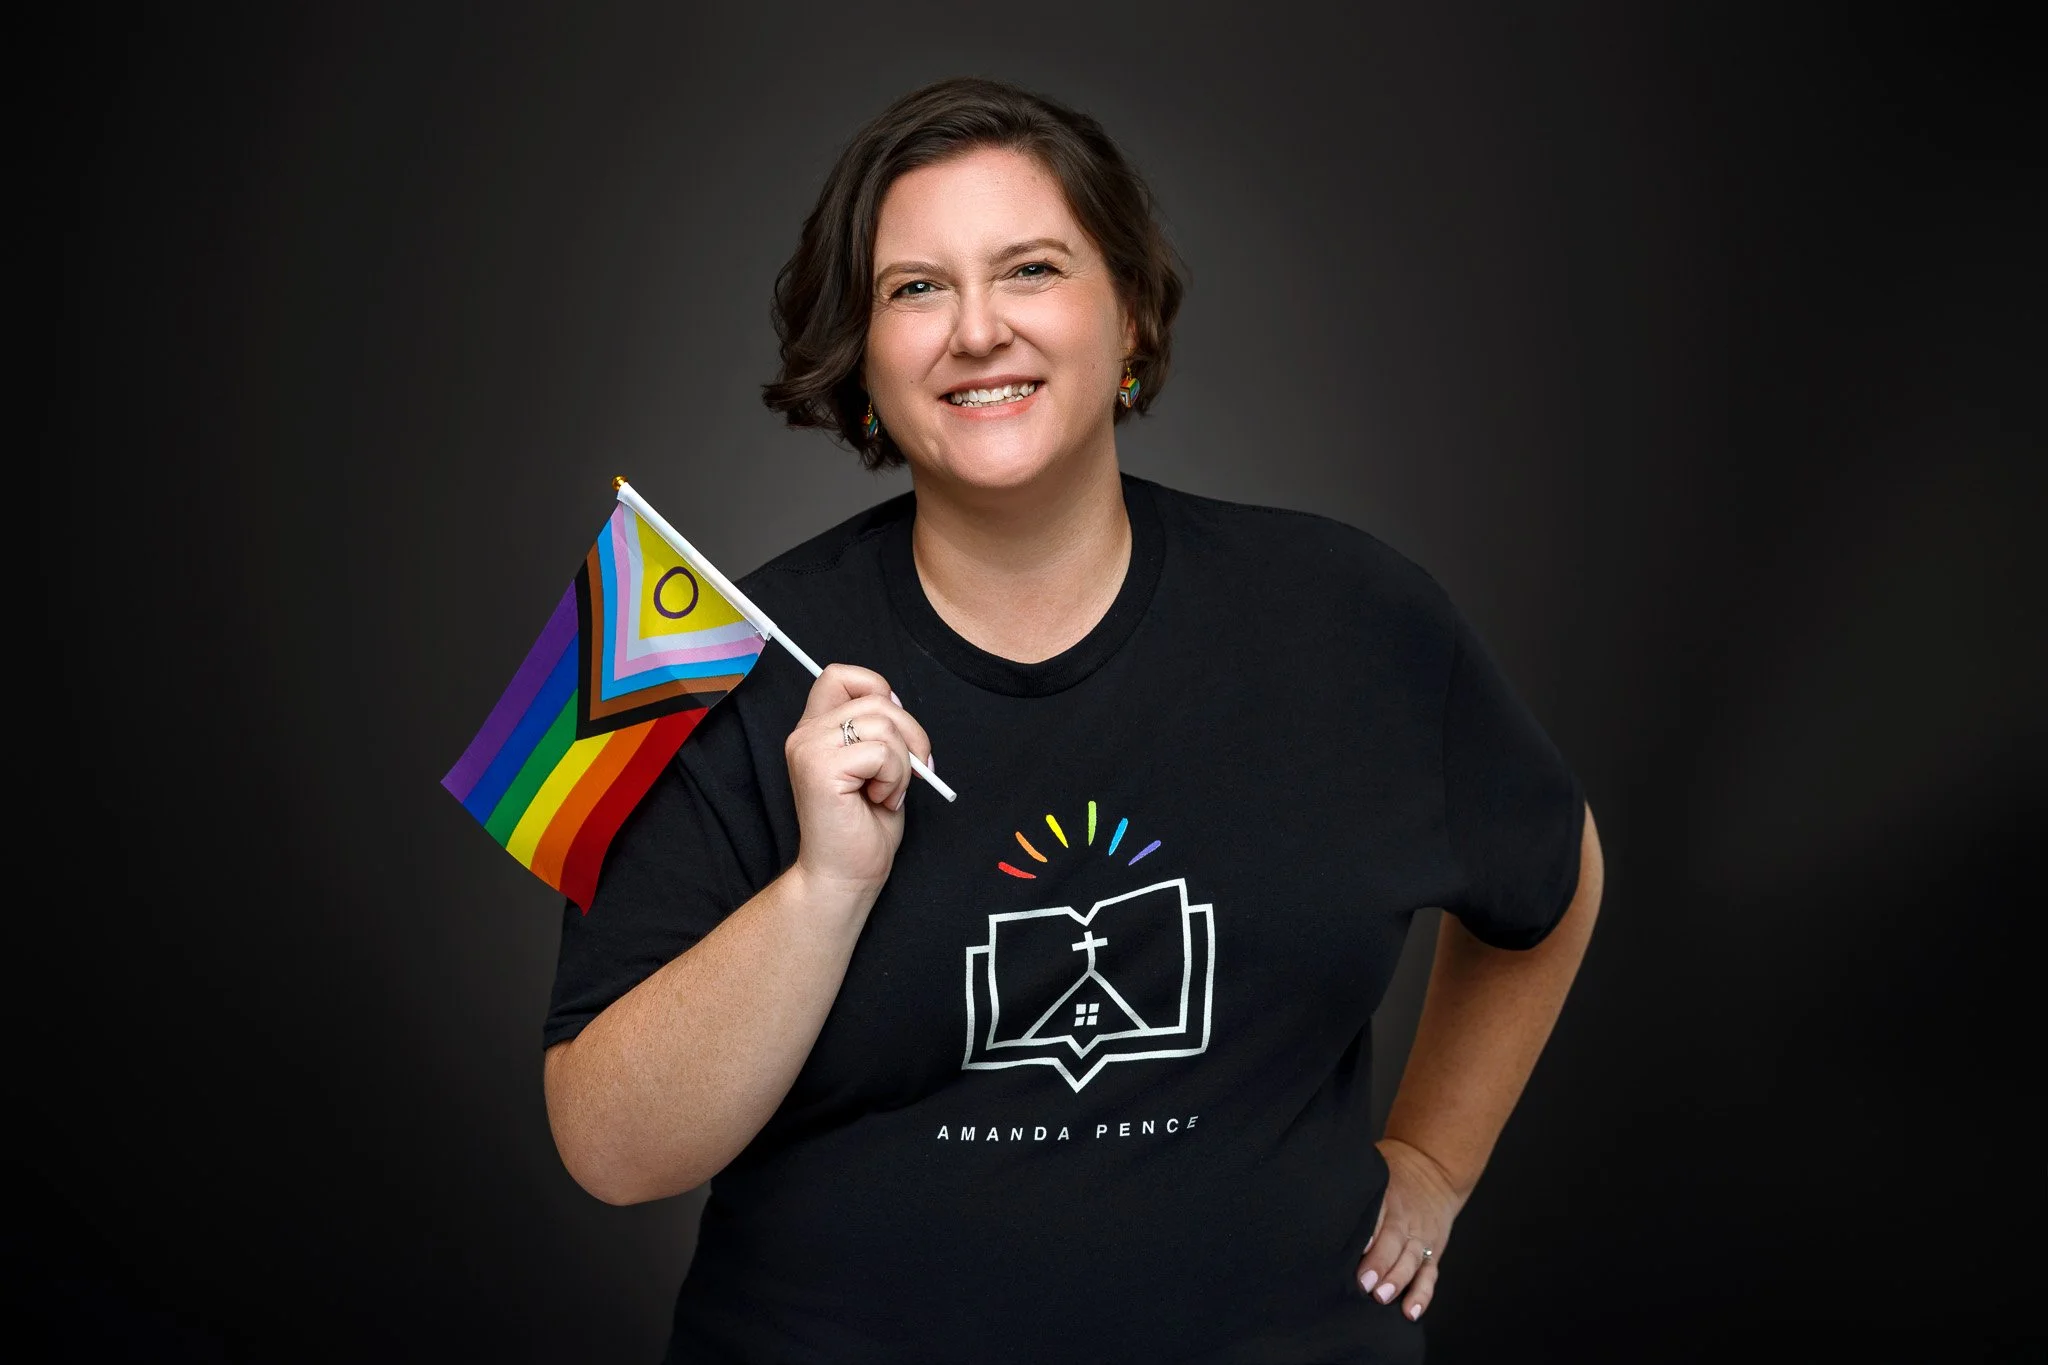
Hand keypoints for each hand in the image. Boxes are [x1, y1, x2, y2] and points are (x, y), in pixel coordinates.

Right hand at [784, 663, 933, 898]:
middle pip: (876, 699)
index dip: (876, 689)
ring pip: (884, 724)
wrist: (845, 876)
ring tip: (887, 793)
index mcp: (815, 729)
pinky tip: (880, 801)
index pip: (840, 674)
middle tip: (907, 775)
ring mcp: (809, 750)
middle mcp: (805, 734)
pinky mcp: (821, 770)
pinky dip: (895, 780)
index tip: (893, 731)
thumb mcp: (876, 764)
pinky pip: (881, 753)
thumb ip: (877, 728)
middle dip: (910, 735)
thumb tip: (894, 700)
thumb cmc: (864, 827)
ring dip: (902, 765)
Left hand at [1355, 1137, 1467, 1321]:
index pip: (1377, 1212)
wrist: (1432, 1170)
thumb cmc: (1390, 1175)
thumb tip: (1310, 1192)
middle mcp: (1404, 1218)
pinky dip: (1422, 1294)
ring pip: (1412, 1259)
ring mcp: (1420, 1236)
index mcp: (1387, 1195)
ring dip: (1398, 1279)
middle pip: (1393, 1240)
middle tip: (1363, 1283)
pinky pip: (1429, 1274)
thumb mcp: (1371, 1171)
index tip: (1357, 1247)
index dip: (1368, 1231)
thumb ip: (1349, 1184)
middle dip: (1380, 1262)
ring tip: (1382, 1297)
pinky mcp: (1431, 1252)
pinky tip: (1410, 1312)